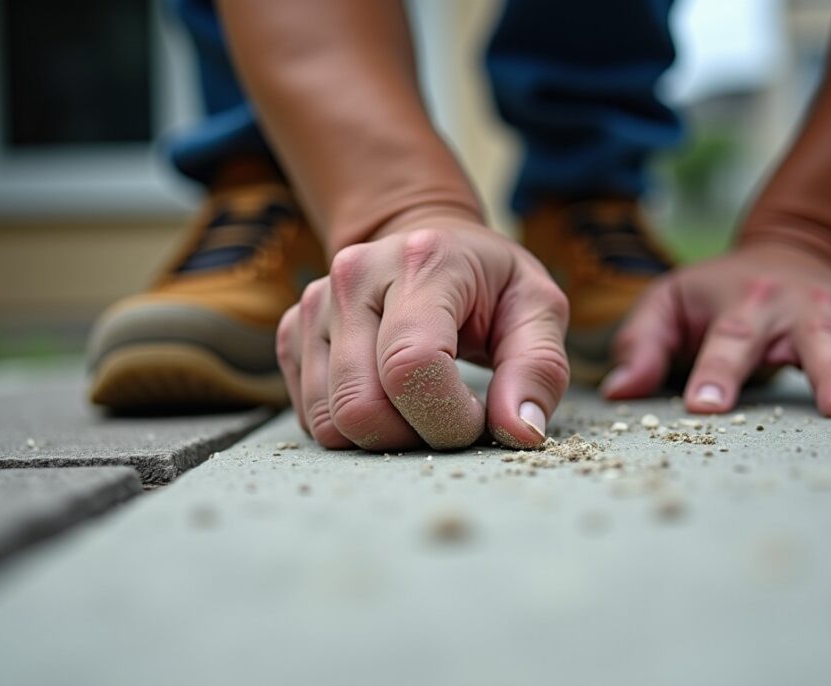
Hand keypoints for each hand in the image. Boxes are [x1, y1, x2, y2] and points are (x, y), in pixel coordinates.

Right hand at [277, 219, 569, 449]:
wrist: (425, 240)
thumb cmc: (488, 282)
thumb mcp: (536, 308)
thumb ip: (538, 369)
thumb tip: (520, 434)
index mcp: (422, 262)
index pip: (412, 367)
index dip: (447, 418)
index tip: (477, 418)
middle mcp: (354, 277)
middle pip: (361, 406)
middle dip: (412, 437)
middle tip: (447, 417)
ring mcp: (315, 304)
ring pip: (329, 421)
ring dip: (383, 436)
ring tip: (418, 404)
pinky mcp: (293, 332)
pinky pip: (310, 417)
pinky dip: (353, 426)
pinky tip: (386, 396)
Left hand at [601, 244, 830, 416]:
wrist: (790, 251)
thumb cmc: (716, 292)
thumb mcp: (669, 302)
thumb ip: (642, 344)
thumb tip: (619, 393)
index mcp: (742, 305)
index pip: (725, 342)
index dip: (714, 374)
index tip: (705, 408)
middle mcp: (800, 312)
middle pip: (817, 346)